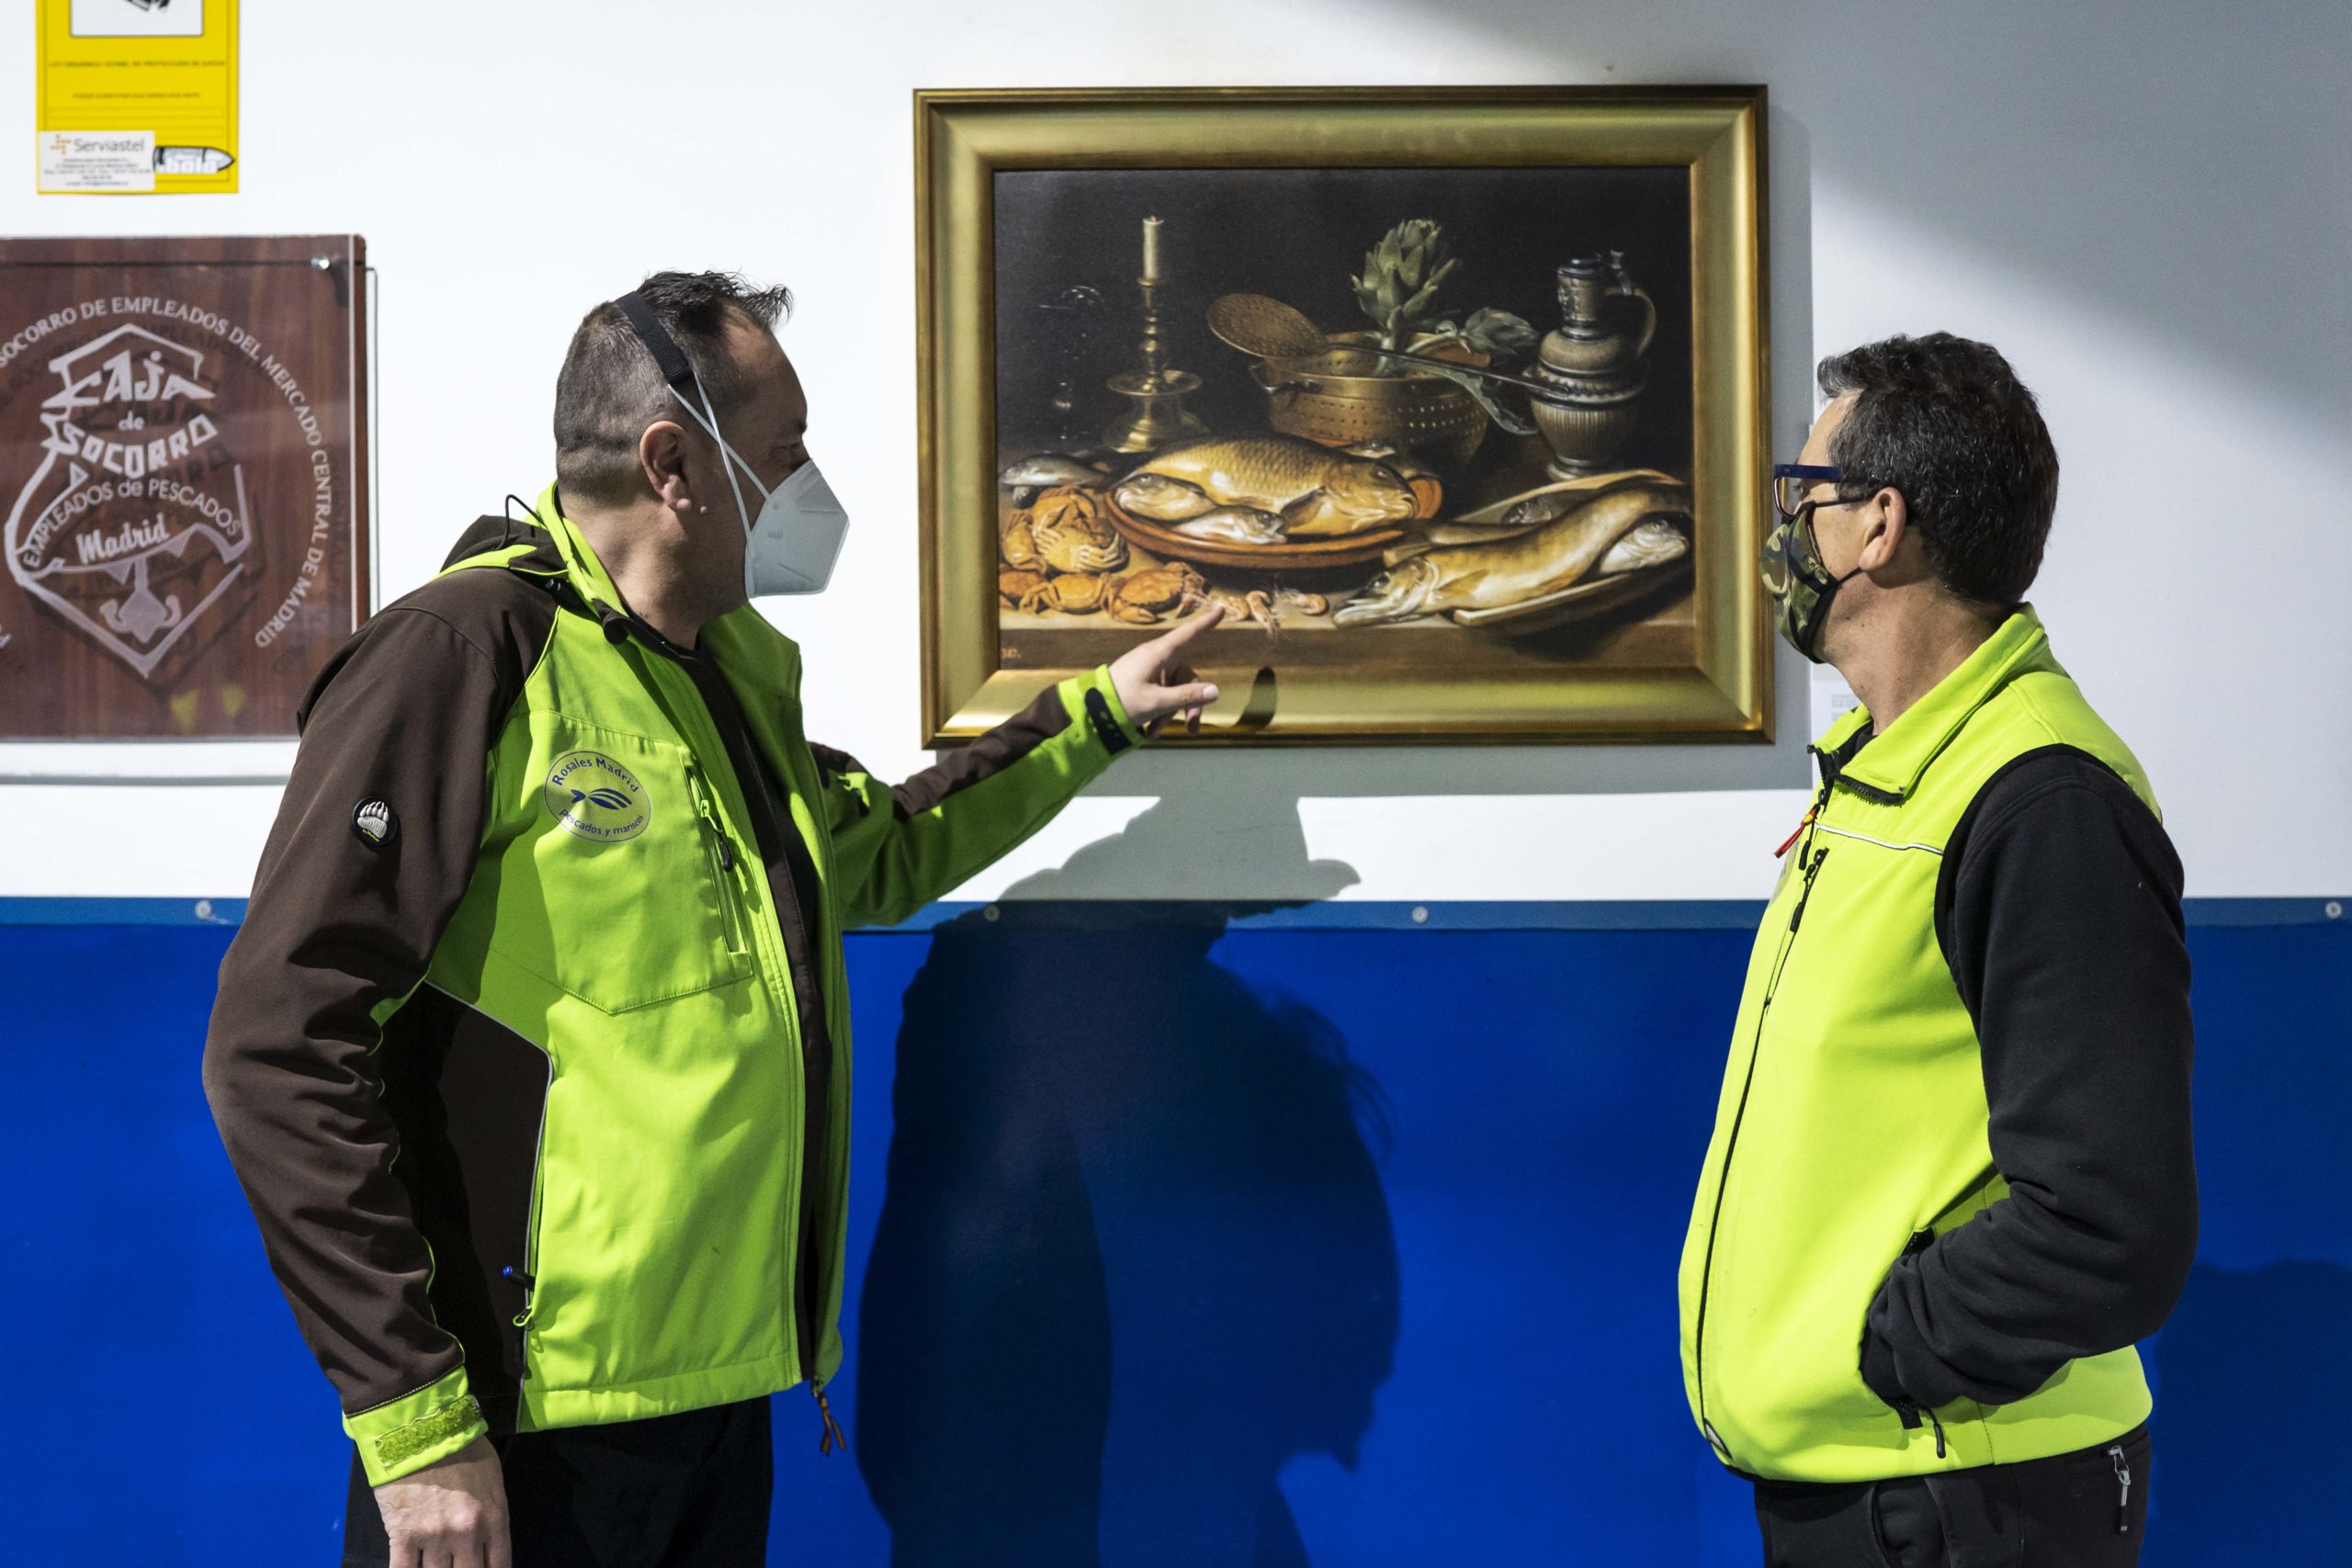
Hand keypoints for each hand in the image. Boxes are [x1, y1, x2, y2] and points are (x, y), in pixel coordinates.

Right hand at [373, 1435, 510, 1567]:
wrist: (424, 1428)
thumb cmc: (462, 1447)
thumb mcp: (492, 1480)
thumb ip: (491, 1514)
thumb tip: (486, 1541)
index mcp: (494, 1519)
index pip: (499, 1567)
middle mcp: (468, 1535)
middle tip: (456, 1564)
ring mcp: (435, 1537)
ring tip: (434, 1563)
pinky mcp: (404, 1536)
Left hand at [1108, 604, 1224, 736]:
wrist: (1091, 710)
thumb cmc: (1122, 701)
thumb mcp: (1157, 702)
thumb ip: (1187, 697)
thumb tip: (1216, 691)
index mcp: (1159, 653)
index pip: (1188, 634)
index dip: (1206, 622)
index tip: (1221, 608)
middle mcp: (1157, 658)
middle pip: (1187, 678)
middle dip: (1189, 705)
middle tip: (1191, 730)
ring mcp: (1150, 670)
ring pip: (1175, 691)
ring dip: (1169, 713)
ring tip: (1153, 732)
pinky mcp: (1143, 681)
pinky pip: (1161, 695)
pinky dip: (1159, 712)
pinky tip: (1149, 730)